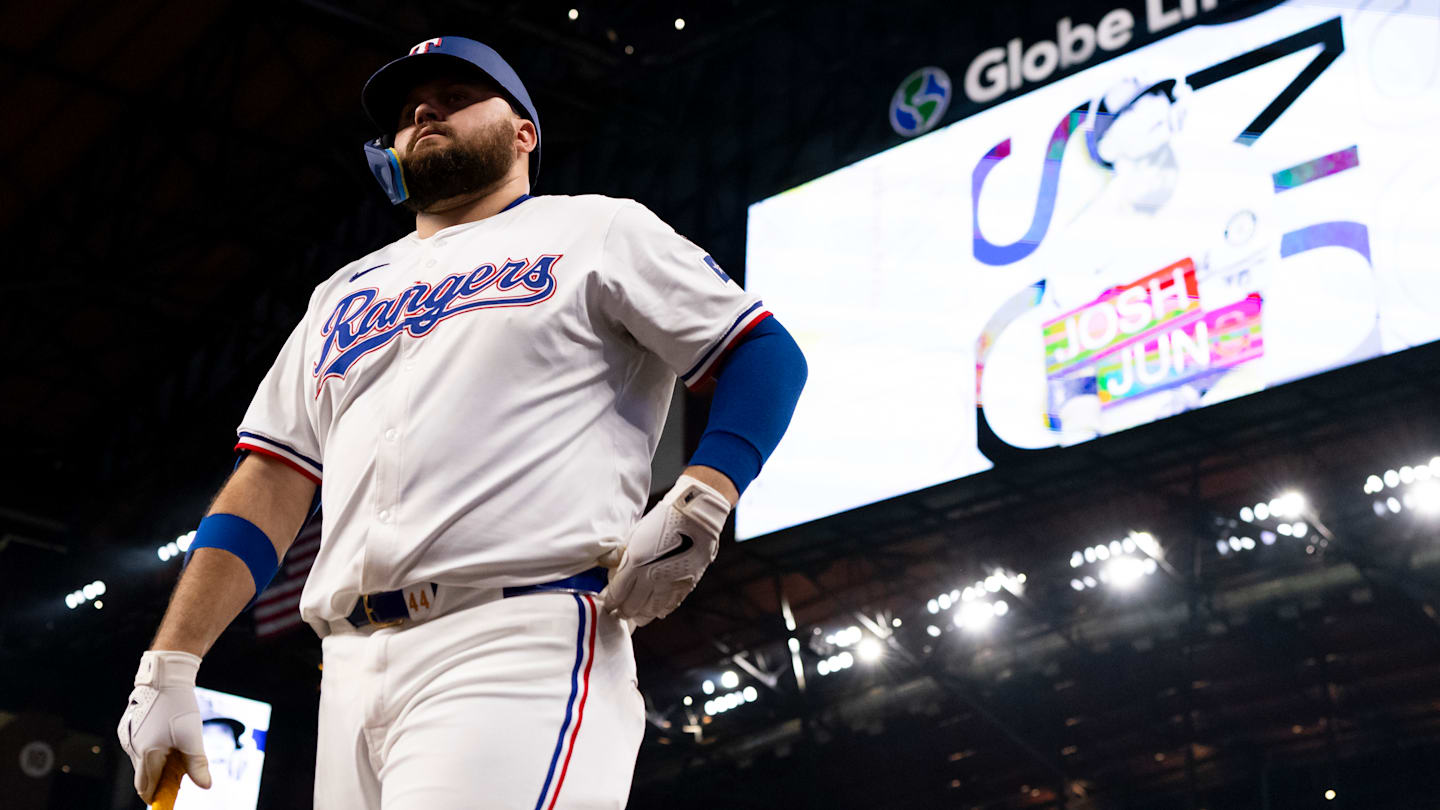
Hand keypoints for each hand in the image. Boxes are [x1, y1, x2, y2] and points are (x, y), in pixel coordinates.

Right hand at [117, 651, 212, 802]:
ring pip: (140, 760)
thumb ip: (197, 764)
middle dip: (157, 781)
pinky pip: (137, 746)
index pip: (145, 787)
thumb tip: (206, 786)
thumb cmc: (179, 707)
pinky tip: (165, 741)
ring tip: (174, 757)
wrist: (164, 678)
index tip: (164, 800)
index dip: (154, 796)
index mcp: (147, 754)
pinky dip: (149, 751)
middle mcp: (132, 748)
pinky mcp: (127, 727)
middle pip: (142, 775)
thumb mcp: (193, 737)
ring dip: (154, 764)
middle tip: (175, 781)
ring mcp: (127, 737)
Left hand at [600, 475, 730, 625]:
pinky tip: (656, 611)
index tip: (607, 604)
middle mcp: (651, 578)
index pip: (617, 593)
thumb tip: (603, 562)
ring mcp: (669, 584)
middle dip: (622, 612)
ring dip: (640, 615)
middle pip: (632, 607)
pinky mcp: (685, 585)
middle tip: (618, 612)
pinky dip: (660, 610)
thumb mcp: (635, 533)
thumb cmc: (664, 519)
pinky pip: (670, 606)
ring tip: (635, 615)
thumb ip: (619, 553)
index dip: (610, 602)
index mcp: (635, 564)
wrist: (696, 516)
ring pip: (651, 611)